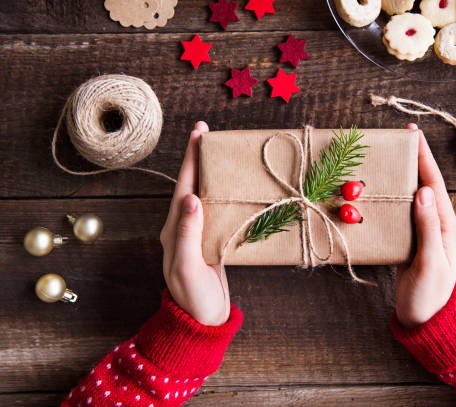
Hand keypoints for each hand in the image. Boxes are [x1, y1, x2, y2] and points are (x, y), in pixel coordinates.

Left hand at [160, 121, 229, 325]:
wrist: (202, 321)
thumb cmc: (193, 297)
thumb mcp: (187, 266)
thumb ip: (187, 233)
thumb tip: (191, 197)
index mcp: (174, 230)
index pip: (183, 186)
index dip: (191, 159)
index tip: (198, 133)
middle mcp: (183, 227)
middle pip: (192, 185)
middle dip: (199, 158)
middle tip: (208, 133)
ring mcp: (197, 234)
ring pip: (204, 194)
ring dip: (211, 173)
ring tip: (222, 153)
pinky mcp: (211, 241)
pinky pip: (216, 210)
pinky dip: (223, 193)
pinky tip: (233, 187)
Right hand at [395, 124, 455, 328]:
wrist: (425, 320)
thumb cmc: (430, 295)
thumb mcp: (430, 262)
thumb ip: (427, 228)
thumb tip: (423, 192)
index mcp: (446, 226)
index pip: (435, 185)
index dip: (425, 159)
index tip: (414, 135)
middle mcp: (437, 224)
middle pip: (425, 185)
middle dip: (415, 160)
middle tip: (402, 138)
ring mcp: (424, 232)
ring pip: (412, 196)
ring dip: (403, 175)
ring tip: (390, 157)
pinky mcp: (410, 240)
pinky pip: (402, 212)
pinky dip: (393, 196)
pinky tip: (383, 190)